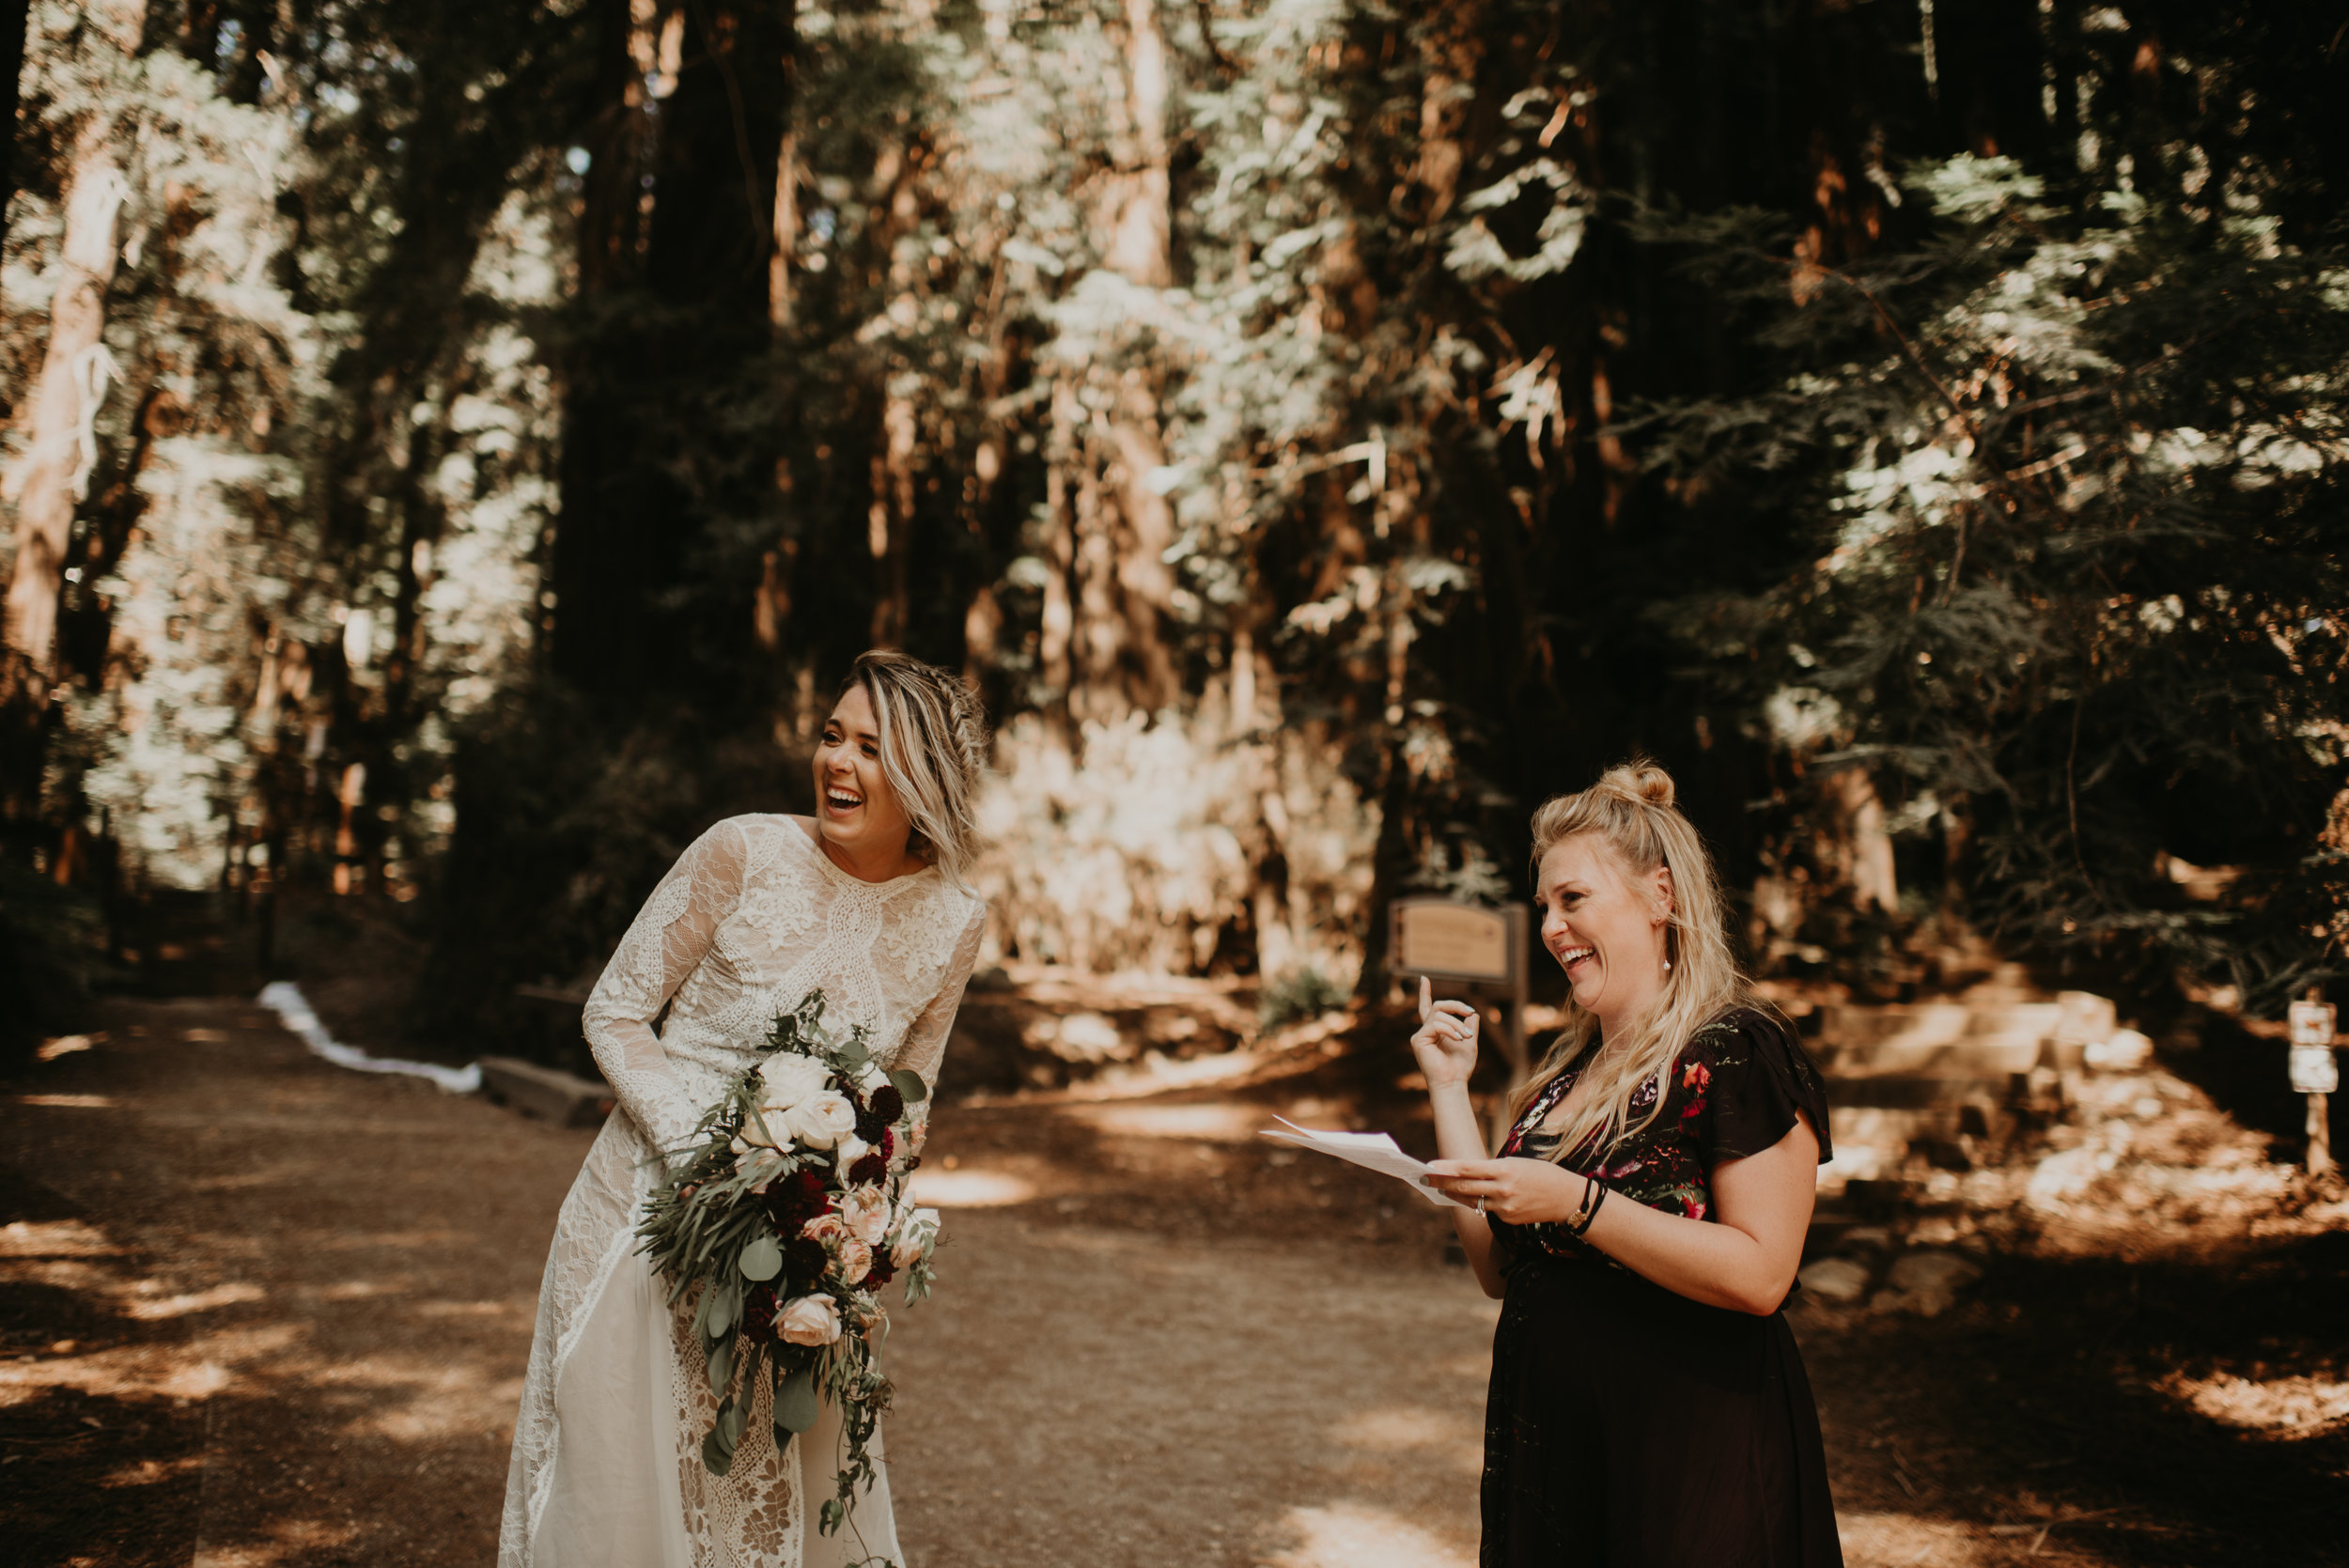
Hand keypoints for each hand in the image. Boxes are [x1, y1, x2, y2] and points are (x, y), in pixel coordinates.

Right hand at [1409, 976, 1480, 1089]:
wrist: (1453, 1083)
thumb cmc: (1460, 1067)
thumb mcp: (1470, 1042)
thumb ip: (1470, 1026)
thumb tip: (1473, 1012)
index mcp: (1435, 1031)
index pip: (1428, 1008)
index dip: (1425, 993)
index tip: (1424, 979)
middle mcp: (1425, 1032)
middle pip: (1438, 1007)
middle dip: (1455, 1006)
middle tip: (1470, 1012)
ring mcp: (1420, 1036)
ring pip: (1439, 1015)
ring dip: (1457, 1024)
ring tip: (1467, 1036)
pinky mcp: (1418, 1040)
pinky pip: (1436, 1025)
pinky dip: (1450, 1029)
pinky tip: (1459, 1039)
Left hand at [1423, 1156, 1588, 1225]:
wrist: (1567, 1199)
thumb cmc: (1542, 1174)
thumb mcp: (1518, 1163)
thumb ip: (1493, 1168)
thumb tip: (1467, 1172)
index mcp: (1505, 1170)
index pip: (1469, 1169)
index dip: (1447, 1168)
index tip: (1429, 1166)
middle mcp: (1503, 1190)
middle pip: (1464, 1187)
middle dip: (1441, 1183)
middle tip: (1424, 1178)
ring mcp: (1505, 1208)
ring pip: (1471, 1201)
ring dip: (1454, 1194)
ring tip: (1440, 1187)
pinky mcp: (1507, 1220)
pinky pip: (1486, 1210)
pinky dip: (1477, 1202)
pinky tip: (1471, 1196)